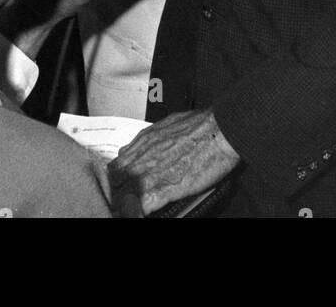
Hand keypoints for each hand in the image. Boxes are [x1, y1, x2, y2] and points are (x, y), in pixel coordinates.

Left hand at [109, 109, 240, 215]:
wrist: (219, 131)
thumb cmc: (201, 125)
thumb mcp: (169, 123)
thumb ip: (152, 138)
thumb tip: (145, 144)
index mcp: (143, 143)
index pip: (116, 166)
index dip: (118, 178)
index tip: (122, 184)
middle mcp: (142, 159)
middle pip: (116, 183)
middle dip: (120, 192)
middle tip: (126, 200)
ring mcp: (151, 175)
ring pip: (125, 196)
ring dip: (129, 203)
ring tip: (134, 208)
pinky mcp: (165, 190)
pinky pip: (142, 207)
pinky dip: (141, 212)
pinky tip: (146, 212)